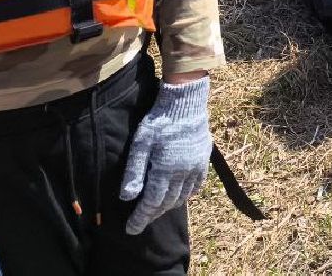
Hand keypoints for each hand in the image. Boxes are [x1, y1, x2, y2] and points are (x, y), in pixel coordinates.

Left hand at [119, 76, 211, 234]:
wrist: (185, 103)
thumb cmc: (159, 120)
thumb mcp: (141, 144)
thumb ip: (134, 171)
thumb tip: (127, 197)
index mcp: (165, 170)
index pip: (151, 203)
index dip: (141, 218)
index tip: (131, 229)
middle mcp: (182, 173)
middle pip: (166, 202)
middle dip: (152, 214)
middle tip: (140, 221)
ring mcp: (195, 168)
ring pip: (182, 197)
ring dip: (168, 206)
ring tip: (157, 210)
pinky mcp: (203, 160)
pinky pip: (197, 186)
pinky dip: (187, 195)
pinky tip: (180, 196)